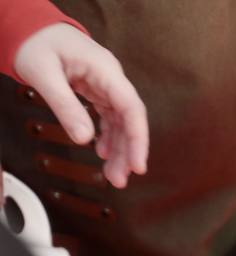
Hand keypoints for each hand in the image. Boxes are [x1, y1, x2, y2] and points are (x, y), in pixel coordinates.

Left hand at [13, 24, 147, 188]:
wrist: (31, 29)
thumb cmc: (36, 44)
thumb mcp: (44, 75)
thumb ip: (65, 106)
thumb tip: (84, 139)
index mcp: (105, 70)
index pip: (131, 108)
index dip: (138, 139)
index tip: (138, 166)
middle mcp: (112, 78)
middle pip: (130, 120)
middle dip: (128, 152)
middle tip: (119, 180)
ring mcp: (106, 85)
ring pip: (121, 122)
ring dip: (119, 149)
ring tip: (112, 175)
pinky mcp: (98, 91)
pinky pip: (110, 118)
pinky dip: (108, 137)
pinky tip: (102, 153)